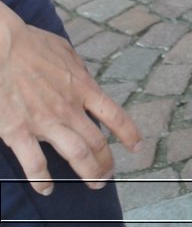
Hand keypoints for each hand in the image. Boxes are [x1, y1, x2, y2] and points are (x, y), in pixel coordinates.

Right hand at [0, 7, 141, 194]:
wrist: (2, 48)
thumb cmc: (31, 45)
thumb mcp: (66, 53)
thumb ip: (78, 70)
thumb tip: (84, 78)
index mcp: (83, 88)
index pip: (114, 116)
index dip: (128, 134)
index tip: (136, 147)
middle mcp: (70, 108)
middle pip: (97, 142)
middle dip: (106, 162)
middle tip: (107, 175)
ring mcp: (46, 122)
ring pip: (76, 154)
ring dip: (87, 172)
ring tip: (93, 184)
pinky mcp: (19, 131)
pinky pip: (35, 163)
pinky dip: (42, 180)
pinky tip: (46, 188)